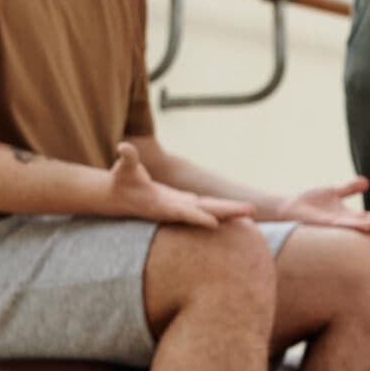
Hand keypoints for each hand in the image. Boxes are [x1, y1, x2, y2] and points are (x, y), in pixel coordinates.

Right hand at [106, 142, 254, 227]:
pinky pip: (207, 208)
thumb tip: (123, 146)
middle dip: (227, 212)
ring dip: (230, 211)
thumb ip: (127, 158)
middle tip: (251, 210)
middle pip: (205, 212)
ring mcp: (181, 207)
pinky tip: (237, 212)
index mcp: (160, 204)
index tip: (214, 224)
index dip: (197, 217)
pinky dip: (221, 209)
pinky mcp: (184, 204)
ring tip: (252, 210)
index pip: (182, 212)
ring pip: (210, 210)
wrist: (118, 198)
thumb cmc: (120, 181)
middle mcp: (174, 209)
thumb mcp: (123, 168)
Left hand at [280, 176, 369, 233]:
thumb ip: (349, 188)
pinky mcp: (330, 226)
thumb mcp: (333, 192)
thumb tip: (366, 182)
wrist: (287, 209)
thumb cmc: (308, 203)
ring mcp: (341, 228)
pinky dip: (361, 225)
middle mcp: (350, 225)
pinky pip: (349, 226)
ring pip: (367, 227)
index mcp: (353, 218)